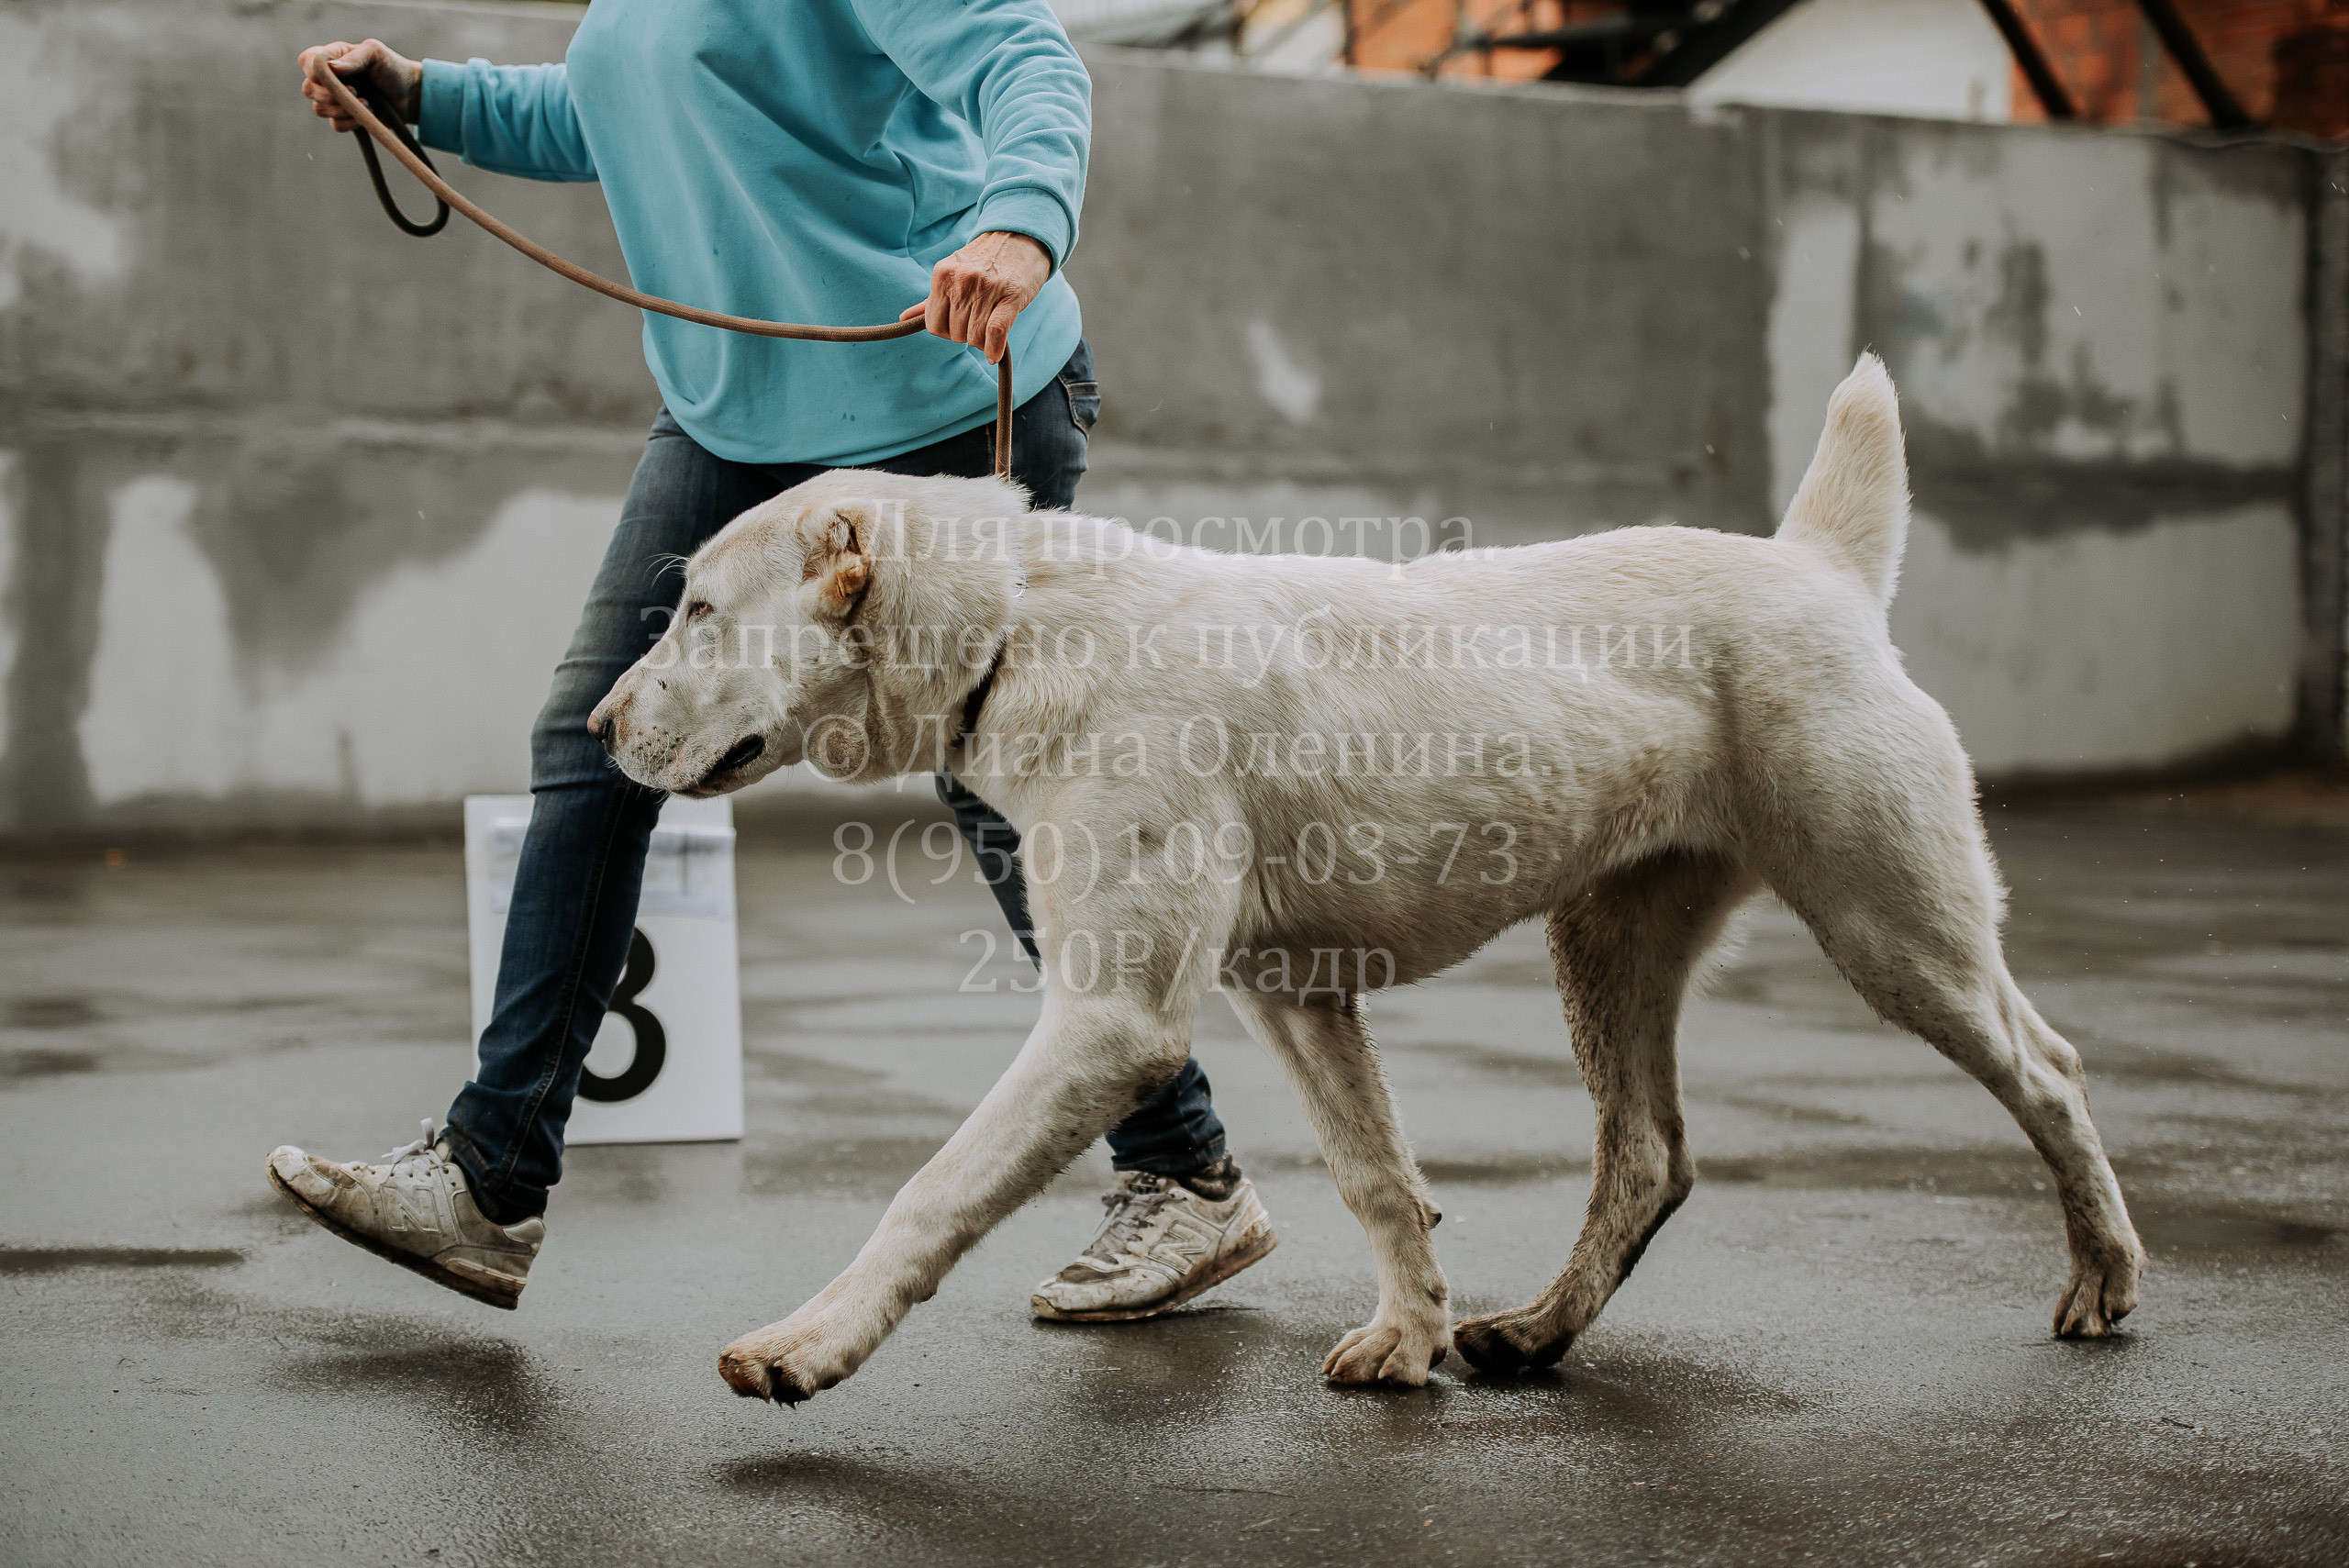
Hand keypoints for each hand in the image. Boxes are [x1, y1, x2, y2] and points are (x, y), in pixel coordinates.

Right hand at [298, 39, 422, 129]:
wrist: (410, 94)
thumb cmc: (392, 68)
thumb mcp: (375, 53)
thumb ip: (354, 58)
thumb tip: (332, 67)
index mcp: (331, 57)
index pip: (307, 61)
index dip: (313, 71)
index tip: (333, 76)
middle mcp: (328, 78)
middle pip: (309, 89)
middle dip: (330, 94)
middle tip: (355, 91)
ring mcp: (335, 100)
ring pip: (320, 109)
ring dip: (342, 109)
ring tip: (366, 102)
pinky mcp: (345, 118)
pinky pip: (336, 125)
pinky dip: (350, 122)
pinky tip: (366, 115)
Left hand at [899, 231, 1051, 364]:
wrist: (1020, 237)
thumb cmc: (985, 261)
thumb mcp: (953, 273)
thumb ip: (931, 299)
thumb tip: (903, 318)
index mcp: (942, 275)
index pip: (933, 325)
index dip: (946, 332)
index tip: (960, 325)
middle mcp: (961, 280)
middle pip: (955, 333)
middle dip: (967, 335)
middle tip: (979, 322)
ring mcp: (986, 287)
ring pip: (975, 336)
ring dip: (983, 342)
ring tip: (990, 326)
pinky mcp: (1010, 295)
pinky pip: (995, 332)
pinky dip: (994, 349)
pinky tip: (994, 354)